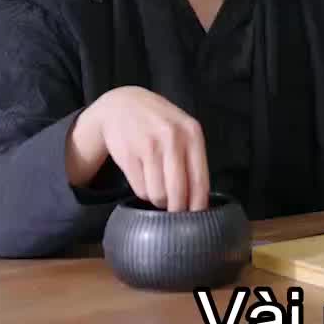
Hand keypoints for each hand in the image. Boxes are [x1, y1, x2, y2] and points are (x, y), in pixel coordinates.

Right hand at [66, 87, 210, 210]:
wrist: (122, 104)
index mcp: (192, 134)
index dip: (198, 206)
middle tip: (175, 212)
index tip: (197, 218)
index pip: (200, 181)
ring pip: (157, 195)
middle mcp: (172, 139)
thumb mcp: (182, 130)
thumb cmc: (158, 122)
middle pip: (178, 193)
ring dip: (158, 199)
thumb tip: (199, 200)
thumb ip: (192, 159)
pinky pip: (140, 189)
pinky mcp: (128, 155)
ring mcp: (148, 146)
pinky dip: (143, 191)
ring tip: (157, 186)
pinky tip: (144, 177)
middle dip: (177, 209)